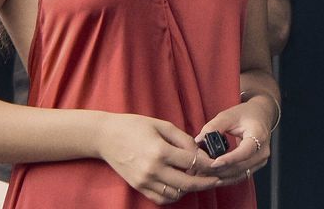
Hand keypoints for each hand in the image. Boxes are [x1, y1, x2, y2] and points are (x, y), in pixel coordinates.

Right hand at [98, 113, 218, 203]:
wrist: (106, 137)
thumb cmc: (134, 126)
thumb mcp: (161, 125)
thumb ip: (181, 138)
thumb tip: (198, 151)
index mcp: (160, 150)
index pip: (191, 161)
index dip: (207, 162)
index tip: (216, 162)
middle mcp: (153, 169)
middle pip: (187, 182)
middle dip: (205, 181)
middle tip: (217, 179)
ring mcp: (145, 181)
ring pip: (175, 193)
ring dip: (189, 188)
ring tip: (199, 181)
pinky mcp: (139, 187)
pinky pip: (161, 198)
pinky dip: (174, 195)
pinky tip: (180, 186)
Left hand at [195, 98, 272, 185]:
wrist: (261, 115)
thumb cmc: (247, 113)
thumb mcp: (230, 114)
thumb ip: (214, 126)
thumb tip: (199, 139)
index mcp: (259, 135)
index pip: (245, 151)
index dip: (229, 159)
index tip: (214, 163)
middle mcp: (262, 151)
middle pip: (240, 167)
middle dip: (219, 170)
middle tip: (201, 170)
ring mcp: (260, 161)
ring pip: (239, 174)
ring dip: (221, 176)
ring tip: (204, 174)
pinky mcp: (255, 166)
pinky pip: (240, 175)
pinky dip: (226, 177)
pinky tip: (213, 177)